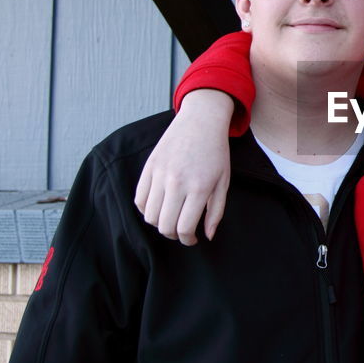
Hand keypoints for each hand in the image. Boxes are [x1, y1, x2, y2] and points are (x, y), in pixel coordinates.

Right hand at [135, 89, 234, 244]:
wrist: (201, 122)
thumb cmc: (216, 153)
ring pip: (149, 215)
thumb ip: (215, 211)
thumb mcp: (223, 183)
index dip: (187, 240)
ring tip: (170, 218)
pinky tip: (159, 207)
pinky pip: (139, 198)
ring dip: (159, 223)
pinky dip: (146, 209)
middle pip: (164, 225)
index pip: (184, 227)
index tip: (191, 239)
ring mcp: (159, 174)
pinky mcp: (149, 167)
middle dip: (173, 234)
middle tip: (181, 231)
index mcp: (198, 188)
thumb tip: (207, 236)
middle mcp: (176, 183)